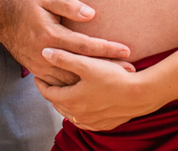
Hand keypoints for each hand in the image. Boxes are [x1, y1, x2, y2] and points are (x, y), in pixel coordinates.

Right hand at [0, 0, 129, 84]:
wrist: (0, 17)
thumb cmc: (27, 4)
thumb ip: (69, 5)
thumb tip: (92, 15)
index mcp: (50, 36)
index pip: (85, 45)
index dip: (106, 49)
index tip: (126, 51)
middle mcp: (45, 55)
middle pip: (82, 67)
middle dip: (106, 69)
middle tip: (130, 71)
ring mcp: (39, 66)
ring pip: (71, 80)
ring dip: (93, 80)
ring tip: (115, 80)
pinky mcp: (35, 71)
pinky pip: (58, 84)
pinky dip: (75, 86)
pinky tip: (90, 86)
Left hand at [33, 48, 162, 131]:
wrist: (139, 95)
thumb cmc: (113, 78)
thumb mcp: (87, 64)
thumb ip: (64, 58)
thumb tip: (44, 52)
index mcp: (70, 99)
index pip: (48, 93)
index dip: (41, 83)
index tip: (38, 75)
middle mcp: (77, 114)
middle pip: (58, 104)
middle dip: (52, 93)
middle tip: (49, 83)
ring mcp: (90, 121)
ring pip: (70, 114)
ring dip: (65, 104)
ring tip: (64, 93)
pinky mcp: (103, 124)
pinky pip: (85, 121)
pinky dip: (79, 113)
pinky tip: (83, 107)